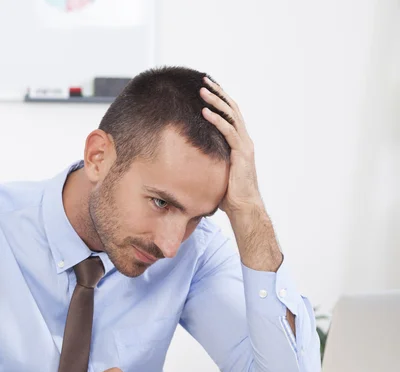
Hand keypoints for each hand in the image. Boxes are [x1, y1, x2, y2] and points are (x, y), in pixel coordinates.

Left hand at [200, 77, 261, 215]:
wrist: (244, 207)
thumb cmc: (230, 195)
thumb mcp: (218, 172)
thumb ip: (211, 161)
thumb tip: (191, 161)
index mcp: (241, 144)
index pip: (231, 116)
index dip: (221, 101)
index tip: (209, 89)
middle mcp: (245, 141)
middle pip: (232, 110)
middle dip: (218, 94)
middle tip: (204, 80)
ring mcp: (244, 146)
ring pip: (231, 116)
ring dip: (216, 102)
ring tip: (203, 90)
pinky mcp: (241, 153)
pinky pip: (228, 132)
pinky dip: (217, 120)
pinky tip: (205, 111)